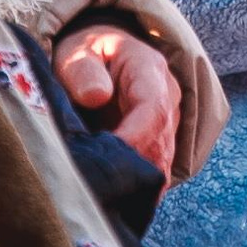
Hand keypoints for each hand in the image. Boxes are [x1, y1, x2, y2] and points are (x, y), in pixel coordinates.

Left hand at [53, 23, 179, 177]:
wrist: (99, 58)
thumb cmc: (86, 54)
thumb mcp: (77, 52)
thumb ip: (83, 70)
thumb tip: (97, 96)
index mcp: (148, 68)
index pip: (154, 109)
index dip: (135, 139)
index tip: (107, 159)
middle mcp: (168, 96)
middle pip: (161, 143)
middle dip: (131, 168)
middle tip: (96, 183)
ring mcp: (168, 122)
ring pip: (161, 163)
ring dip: (133, 181)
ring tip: (99, 189)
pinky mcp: (161, 143)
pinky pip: (154, 171)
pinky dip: (134, 185)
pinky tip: (111, 193)